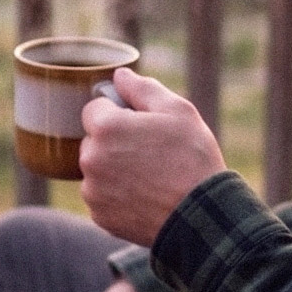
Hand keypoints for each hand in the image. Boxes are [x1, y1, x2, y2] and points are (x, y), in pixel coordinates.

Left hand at [78, 68, 225, 245]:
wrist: (200, 216)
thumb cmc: (192, 158)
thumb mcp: (178, 111)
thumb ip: (143, 89)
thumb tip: (119, 76)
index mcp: (106, 127)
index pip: (94, 109)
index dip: (118, 113)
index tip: (140, 126)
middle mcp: (91, 159)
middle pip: (93, 141)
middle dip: (114, 142)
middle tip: (149, 152)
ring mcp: (93, 190)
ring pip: (97, 170)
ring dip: (114, 169)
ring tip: (149, 177)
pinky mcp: (99, 216)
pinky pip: (102, 197)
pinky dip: (117, 195)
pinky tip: (144, 196)